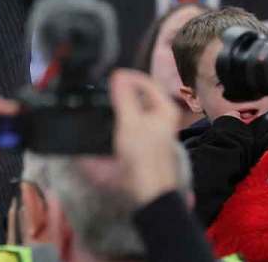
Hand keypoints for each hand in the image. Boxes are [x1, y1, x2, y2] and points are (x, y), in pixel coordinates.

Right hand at [109, 69, 181, 204]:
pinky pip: (130, 122)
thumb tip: (118, 74)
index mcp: (165, 108)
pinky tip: (106, 121)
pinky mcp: (144, 141)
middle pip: (141, 94)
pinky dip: (119, 119)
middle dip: (122, 90)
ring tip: (102, 102)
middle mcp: (162, 116)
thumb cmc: (143, 155)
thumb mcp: (131, 122)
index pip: (146, 81)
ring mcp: (153, 129)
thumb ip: (124, 97)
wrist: (148, 192)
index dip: (128, 76)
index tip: (108, 77)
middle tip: (102, 87)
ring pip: (134, 108)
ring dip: (119, 104)